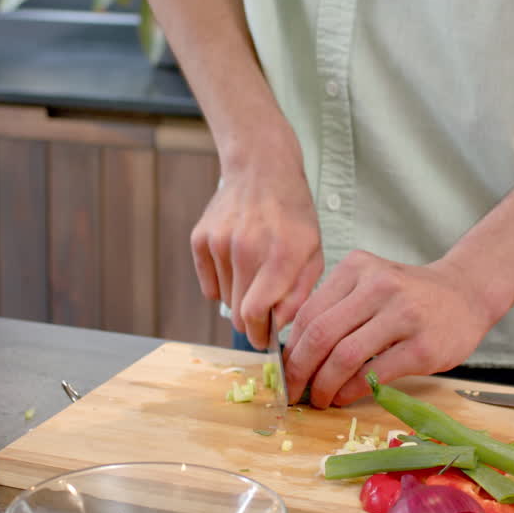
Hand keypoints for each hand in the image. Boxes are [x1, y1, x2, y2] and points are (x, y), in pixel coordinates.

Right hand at [190, 131, 323, 348]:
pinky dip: (222, 284)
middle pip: (238, 312)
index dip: (259, 335)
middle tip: (262, 316)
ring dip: (239, 298)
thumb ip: (300, 293)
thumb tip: (278, 325)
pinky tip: (237, 263)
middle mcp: (246, 249)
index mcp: (280, 255)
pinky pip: (208, 284)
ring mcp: (219, 242)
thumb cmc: (293, 215)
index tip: (264, 342)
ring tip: (254, 275)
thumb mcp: (313, 252)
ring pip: (224, 300)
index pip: (255, 313)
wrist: (261, 170)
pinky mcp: (200, 239)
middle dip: (252, 322)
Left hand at [283, 250, 499, 407]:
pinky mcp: (422, 346)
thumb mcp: (369, 284)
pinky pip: (374, 373)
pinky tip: (344, 397)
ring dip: (324, 385)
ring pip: (344, 356)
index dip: (291, 348)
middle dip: (299, 370)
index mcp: (357, 268)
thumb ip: (335, 308)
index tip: (284, 371)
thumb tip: (294, 354)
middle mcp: (378, 285)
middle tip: (293, 391)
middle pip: (321, 334)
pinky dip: (351, 390)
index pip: (309, 313)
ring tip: (320, 398)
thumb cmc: (410, 296)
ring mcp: (403, 314)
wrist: (466, 294)